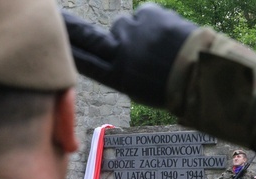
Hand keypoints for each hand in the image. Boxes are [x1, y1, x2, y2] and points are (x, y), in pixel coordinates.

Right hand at [62, 3, 196, 106]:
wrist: (202, 71)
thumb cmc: (170, 87)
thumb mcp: (138, 89)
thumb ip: (120, 71)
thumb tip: (115, 54)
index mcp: (117, 76)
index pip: (84, 60)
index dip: (68, 48)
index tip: (53, 38)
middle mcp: (119, 50)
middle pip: (90, 37)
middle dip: (72, 28)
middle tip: (59, 17)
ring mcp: (133, 29)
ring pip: (126, 25)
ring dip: (138, 32)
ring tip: (158, 46)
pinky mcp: (150, 12)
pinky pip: (146, 16)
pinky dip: (154, 23)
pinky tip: (168, 36)